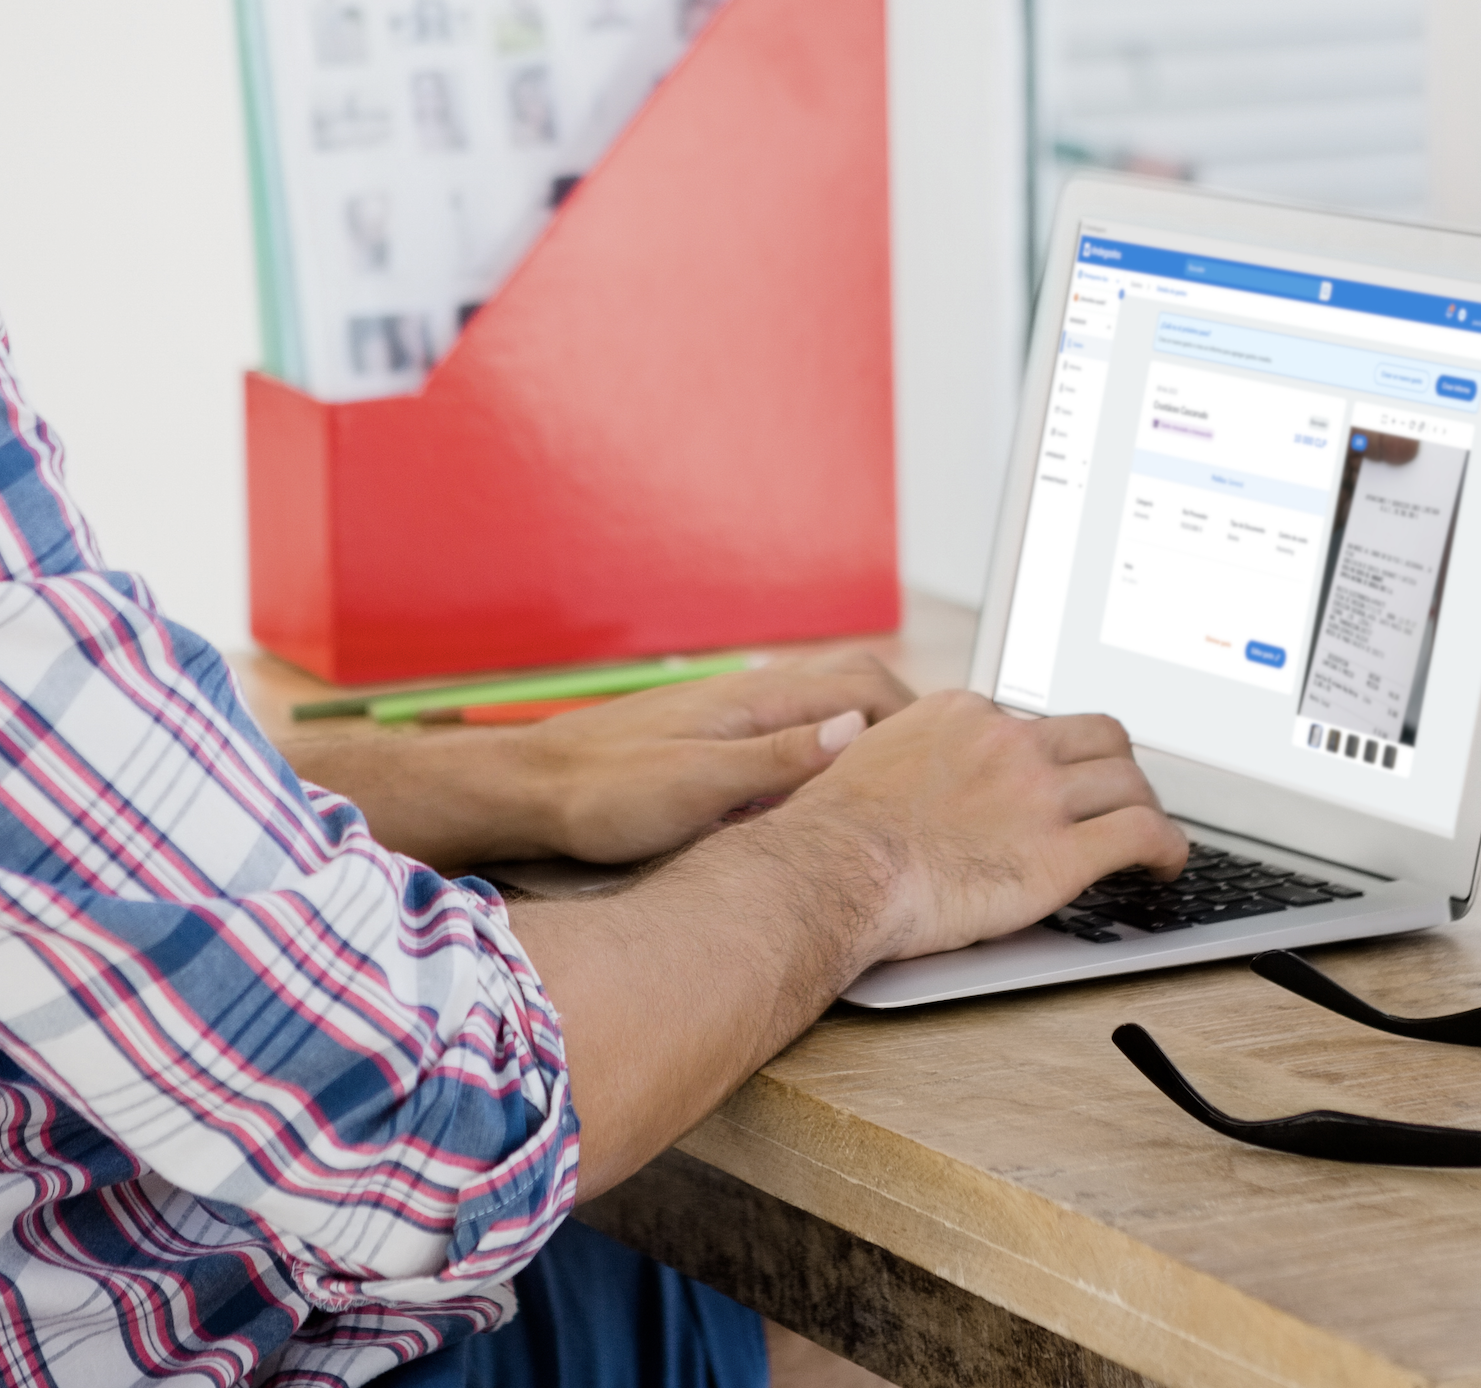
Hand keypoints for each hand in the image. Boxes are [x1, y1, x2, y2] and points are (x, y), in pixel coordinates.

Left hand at [517, 650, 916, 863]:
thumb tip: (856, 729)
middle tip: (939, 770)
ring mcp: (732, 715)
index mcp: (756, 701)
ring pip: (824, 708)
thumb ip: (778, 759)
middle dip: (905, 721)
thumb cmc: (602, 794)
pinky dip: (828, 751)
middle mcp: (750, 696)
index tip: (949, 762)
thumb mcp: (696, 788)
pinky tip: (827, 792)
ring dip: (868, 733)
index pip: (866, 687)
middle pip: (853, 686)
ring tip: (898, 780)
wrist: (531, 792)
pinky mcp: (714, 739)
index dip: (918, 721)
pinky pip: (793, 731)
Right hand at [774, 690, 1186, 961]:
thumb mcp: (870, 760)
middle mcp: (1009, 742)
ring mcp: (1039, 794)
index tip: (1056, 779)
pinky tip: (1167, 865)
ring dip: (1146, 807)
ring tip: (1150, 836)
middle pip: (1100, 735)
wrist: (833, 869)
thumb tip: (908, 773)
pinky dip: (1169, 847)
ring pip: (1130, 781)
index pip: (1034, 722)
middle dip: (1118, 766)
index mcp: (963, 715)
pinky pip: (1144, 833)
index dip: (1054, 755)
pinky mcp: (1060, 853)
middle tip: (1120, 795)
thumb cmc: (835, 833)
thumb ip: (909, 756)